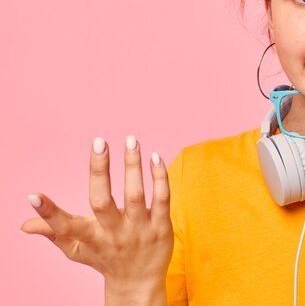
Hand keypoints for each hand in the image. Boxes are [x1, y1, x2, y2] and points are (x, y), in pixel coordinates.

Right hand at [20, 136, 172, 300]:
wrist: (139, 283)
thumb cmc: (104, 260)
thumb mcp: (77, 250)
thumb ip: (54, 233)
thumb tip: (24, 225)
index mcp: (90, 237)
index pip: (65, 226)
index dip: (49, 213)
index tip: (34, 196)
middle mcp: (113, 233)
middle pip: (102, 202)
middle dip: (99, 171)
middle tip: (98, 142)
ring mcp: (139, 230)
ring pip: (135, 195)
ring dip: (133, 166)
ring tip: (130, 140)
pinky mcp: (161, 227)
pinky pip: (162, 199)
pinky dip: (159, 178)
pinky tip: (155, 158)